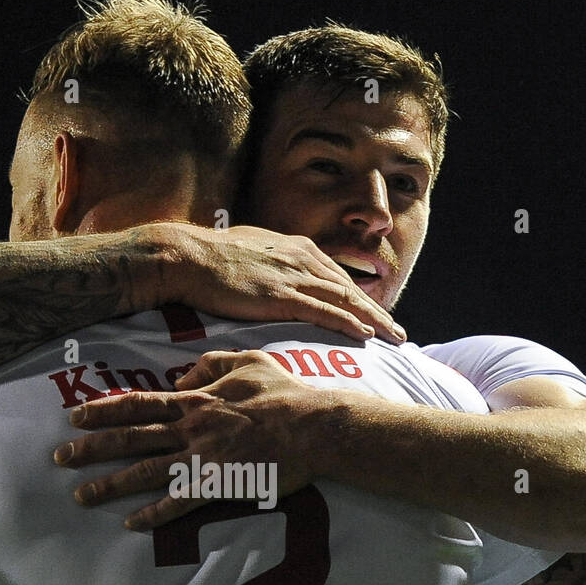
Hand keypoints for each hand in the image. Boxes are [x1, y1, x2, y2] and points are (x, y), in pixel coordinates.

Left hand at [54, 349, 333, 530]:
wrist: (313, 427)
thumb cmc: (285, 393)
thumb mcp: (248, 360)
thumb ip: (211, 364)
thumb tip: (182, 377)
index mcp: (196, 399)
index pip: (139, 404)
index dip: (103, 411)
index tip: (74, 417)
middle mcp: (190, 429)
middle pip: (130, 438)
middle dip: (91, 449)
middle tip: (60, 458)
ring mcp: (202, 458)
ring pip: (145, 472)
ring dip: (109, 485)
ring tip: (81, 495)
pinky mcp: (218, 485)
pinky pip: (179, 503)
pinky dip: (153, 515)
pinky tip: (130, 523)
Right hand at [161, 224, 405, 345]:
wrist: (187, 256)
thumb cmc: (209, 257)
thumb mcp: (249, 251)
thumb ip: (270, 263)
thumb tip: (272, 274)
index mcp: (296, 247)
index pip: (337, 275)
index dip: (360, 297)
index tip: (376, 315)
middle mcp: (302, 258)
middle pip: (350, 288)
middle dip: (377, 311)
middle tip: (398, 332)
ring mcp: (293, 276)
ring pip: (346, 300)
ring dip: (374, 320)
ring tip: (394, 337)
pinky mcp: (281, 296)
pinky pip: (324, 311)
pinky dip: (348, 323)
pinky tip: (366, 335)